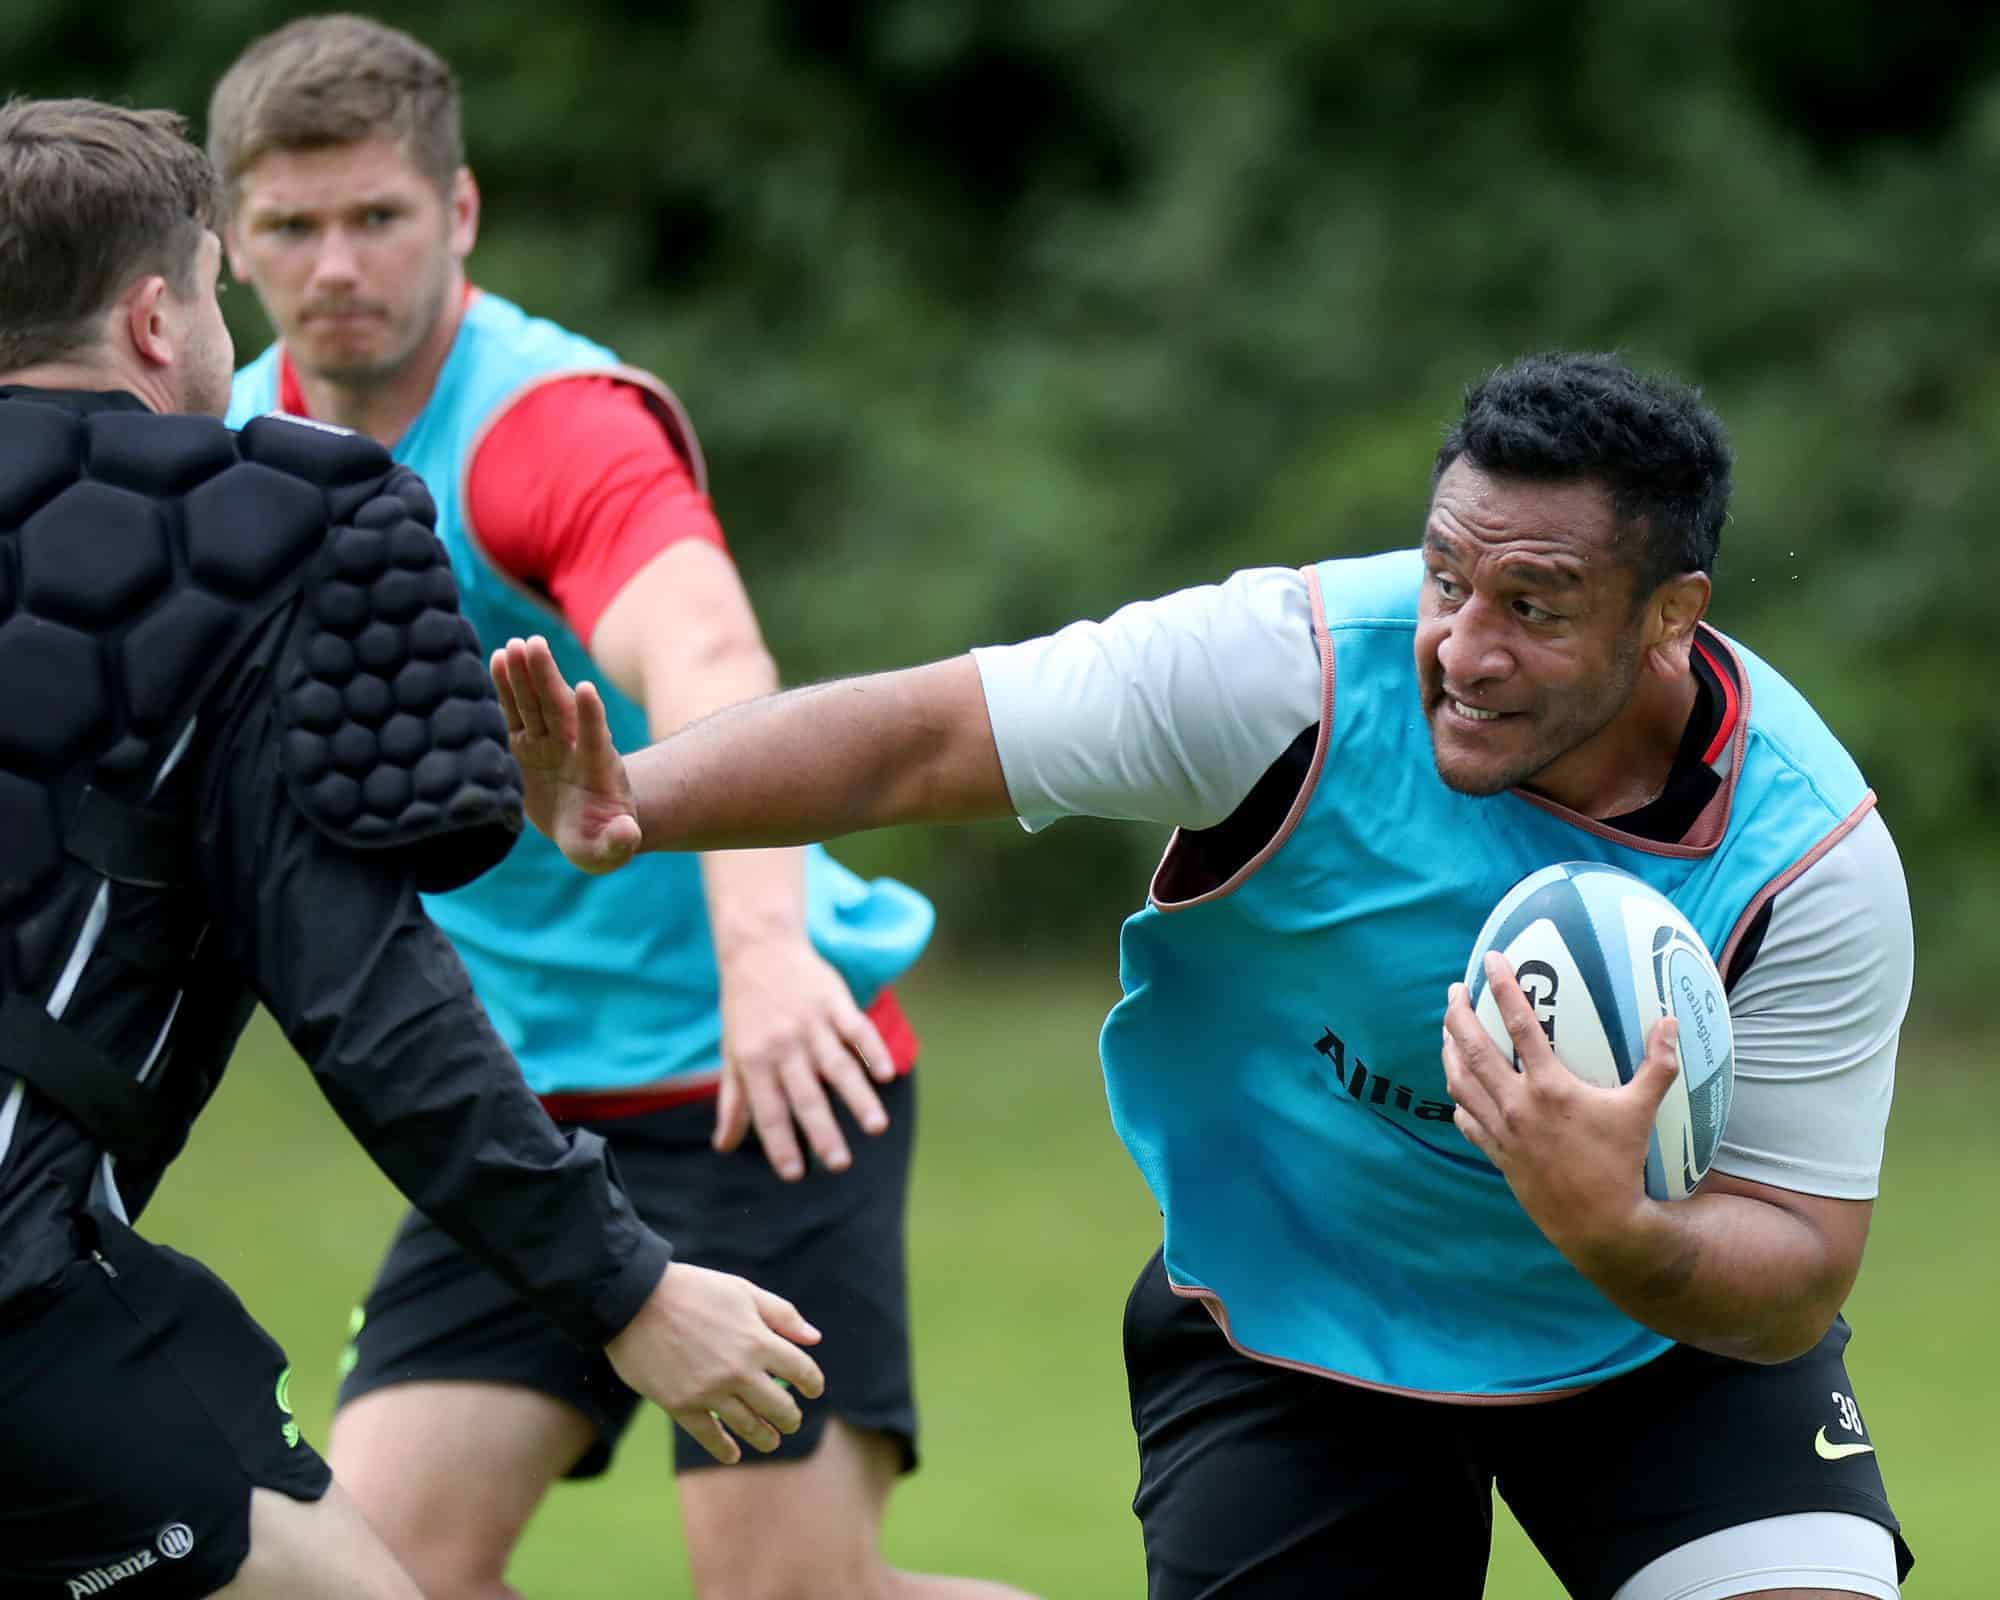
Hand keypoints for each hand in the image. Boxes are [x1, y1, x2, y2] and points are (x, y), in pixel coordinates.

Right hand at [491, 635, 642, 872]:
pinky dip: (506, 688)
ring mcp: (550, 744)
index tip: (586, 689)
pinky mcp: (527, 745)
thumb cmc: (599, 840)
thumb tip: (626, 834)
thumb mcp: (610, 849)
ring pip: (536, 705)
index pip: (595, 740)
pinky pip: (516, 713)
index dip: (592, 717)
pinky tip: (496, 658)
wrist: (588, 826)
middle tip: (534, 644)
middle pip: (560, 710)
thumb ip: (617, 842)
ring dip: (525, 675)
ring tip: (514, 645)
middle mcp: (573, 749)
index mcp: (597, 772)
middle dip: (547, 679)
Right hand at [606, 1262, 824, 1464]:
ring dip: (765, 1438)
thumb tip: (815, 1338)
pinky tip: (734, 1454)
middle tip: (792, 1421)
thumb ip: (782, 1314)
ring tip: (771, 1441)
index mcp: (758, 1340)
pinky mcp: (681, 1406)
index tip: (813, 1390)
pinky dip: (725, 1449)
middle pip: (779, 1406)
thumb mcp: (742, 1291)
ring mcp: (710, 1392)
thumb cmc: (693, 1289)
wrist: (635, 1299)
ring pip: (750, 1426)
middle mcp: (739, 1371)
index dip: (813, 1383)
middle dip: (791, 1417)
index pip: (801, 1370)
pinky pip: (710, 1436)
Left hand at [714, 938, 895, 1180]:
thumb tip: (723, 1146)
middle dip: (823, 1132)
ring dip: (857, 1098)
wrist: (759, 949)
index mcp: (753, 1060)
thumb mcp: (732, 1054)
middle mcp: (782, 1044)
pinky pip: (856, 1029)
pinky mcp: (835, 1001)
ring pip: (837, 1066)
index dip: (780, 1143)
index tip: (795, 1174)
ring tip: (876, 1127)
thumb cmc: (744, 1010)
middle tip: (839, 1165)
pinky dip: (872, 1051)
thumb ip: (733, 1102)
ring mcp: (811, 1022)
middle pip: (806, 1095)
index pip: (768, 1110)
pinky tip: (886, 1075)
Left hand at [1440, 951, 1680, 1261]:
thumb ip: (1657, 1066)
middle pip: (1473, 1048)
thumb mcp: (1640, 1111)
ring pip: (1460, 1081)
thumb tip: (1670, 1023)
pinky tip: (1458, 1087)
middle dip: (1458, 1014)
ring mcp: (1501, 1130)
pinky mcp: (1496, 1153)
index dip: (1503, 987)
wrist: (1597, 1224)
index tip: (1490, 960)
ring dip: (1449, 1050)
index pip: (1519, 1025)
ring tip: (1447, 1029)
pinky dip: (1459, 1098)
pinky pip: (1466, 1119)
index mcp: (1549, 1087)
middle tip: (1454, 989)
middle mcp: (1516, 1104)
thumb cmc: (1620, 1164)